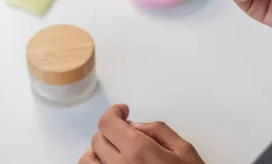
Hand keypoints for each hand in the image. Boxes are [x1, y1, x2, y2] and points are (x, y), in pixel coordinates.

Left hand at [79, 104, 204, 163]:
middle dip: (111, 130)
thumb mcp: (184, 150)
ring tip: (113, 149)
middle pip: (97, 139)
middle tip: (126, 131)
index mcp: (139, 151)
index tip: (122, 111)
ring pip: (87, 161)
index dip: (113, 112)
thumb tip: (136, 125)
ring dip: (97, 151)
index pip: (108, 123)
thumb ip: (158, 131)